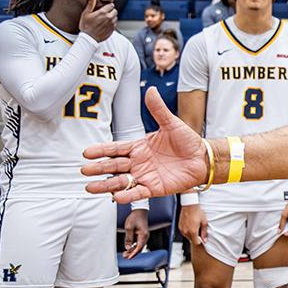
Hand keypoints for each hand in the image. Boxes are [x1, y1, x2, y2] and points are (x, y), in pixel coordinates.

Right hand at [79, 0, 117, 41]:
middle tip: (105, 13)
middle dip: (111, 11)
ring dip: (112, 17)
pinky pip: (115, 23)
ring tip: (105, 19)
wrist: (88, 39)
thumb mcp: (85, 14)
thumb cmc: (85, 26)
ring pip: (116, 17)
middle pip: (115, 11)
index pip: (111, 5)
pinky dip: (112, 23)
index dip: (108, 6)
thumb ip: (90, 4)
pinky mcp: (113, 29)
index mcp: (102, 13)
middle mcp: (109, 18)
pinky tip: (106, 24)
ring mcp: (111, 24)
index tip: (105, 8)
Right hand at [82, 87, 207, 202]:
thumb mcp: (172, 124)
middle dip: (99, 168)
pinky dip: (127, 195)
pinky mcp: (154, 188)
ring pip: (121, 181)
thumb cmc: (187, 141)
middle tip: (85, 170)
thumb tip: (150, 90)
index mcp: (139, 147)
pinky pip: (138, 193)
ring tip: (90, 188)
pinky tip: (116, 197)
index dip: (102, 151)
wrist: (203, 158)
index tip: (87, 153)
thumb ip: (158, 110)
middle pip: (114, 166)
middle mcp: (138, 162)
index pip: (116, 149)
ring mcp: (145, 176)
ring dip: (106, 185)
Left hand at [122, 209, 149, 258]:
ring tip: (125, 253)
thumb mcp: (129, 228)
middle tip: (124, 256)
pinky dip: (134, 246)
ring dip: (132, 250)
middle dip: (132, 253)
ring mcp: (144, 236)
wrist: (140, 211)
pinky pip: (138, 243)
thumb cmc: (135, 218)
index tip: (128, 257)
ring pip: (139, 246)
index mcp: (143, 235)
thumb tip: (127, 247)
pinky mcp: (142, 235)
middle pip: (139, 248)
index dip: (134, 253)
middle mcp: (145, 236)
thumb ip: (128, 238)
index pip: (139, 247)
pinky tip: (129, 248)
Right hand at [179, 203, 208, 245]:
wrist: (189, 206)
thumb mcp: (204, 222)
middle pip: (191, 240)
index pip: (196, 242)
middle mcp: (186, 232)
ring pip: (187, 237)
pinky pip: (184, 232)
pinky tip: (190, 225)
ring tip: (194, 226)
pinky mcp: (179, 227)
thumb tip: (205, 240)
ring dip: (191, 234)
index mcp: (193, 231)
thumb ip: (204, 232)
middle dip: (196, 237)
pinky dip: (187, 231)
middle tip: (199, 229)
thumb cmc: (197, 212)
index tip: (202, 238)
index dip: (200, 241)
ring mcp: (182, 230)